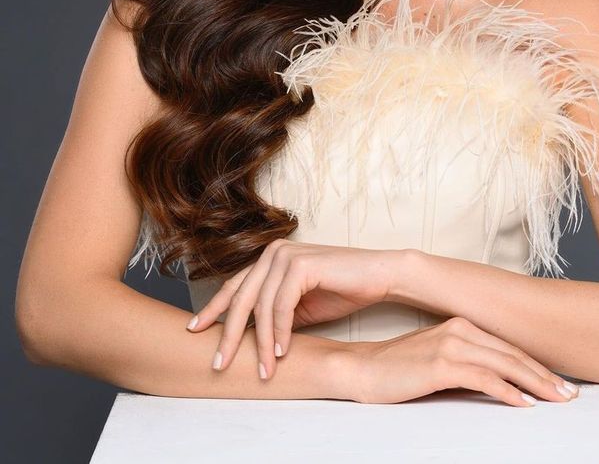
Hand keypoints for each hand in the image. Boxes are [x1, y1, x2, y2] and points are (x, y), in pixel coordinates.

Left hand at [186, 239, 401, 377]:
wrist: (378, 276)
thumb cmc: (341, 290)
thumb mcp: (299, 307)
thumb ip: (273, 315)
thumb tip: (245, 339)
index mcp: (269, 259)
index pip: (234, 286)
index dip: (213, 310)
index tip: (195, 331)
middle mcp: (273, 252)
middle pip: (240, 298)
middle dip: (227, 334)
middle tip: (219, 363)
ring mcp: (286, 255)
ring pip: (260, 306)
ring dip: (261, 343)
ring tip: (263, 370)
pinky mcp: (301, 264)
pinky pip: (281, 306)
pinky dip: (280, 332)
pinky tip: (281, 352)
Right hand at [344, 316, 580, 405]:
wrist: (362, 369)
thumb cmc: (399, 369)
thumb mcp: (439, 362)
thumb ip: (468, 366)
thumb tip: (501, 384)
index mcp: (462, 324)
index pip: (509, 347)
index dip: (537, 366)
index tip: (560, 383)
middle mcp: (460, 328)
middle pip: (513, 354)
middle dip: (545, 376)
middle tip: (571, 394)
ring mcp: (451, 343)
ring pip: (505, 363)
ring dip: (536, 383)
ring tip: (558, 399)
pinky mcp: (441, 363)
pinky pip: (484, 377)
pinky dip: (508, 390)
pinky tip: (524, 404)